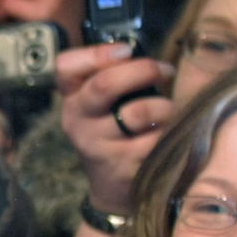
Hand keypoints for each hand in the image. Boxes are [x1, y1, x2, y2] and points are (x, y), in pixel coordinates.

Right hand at [56, 43, 175, 214]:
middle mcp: (78, 120)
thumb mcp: (100, 105)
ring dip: (165, 106)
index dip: (97, 54)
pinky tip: (171, 134)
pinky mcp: (123, 167)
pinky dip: (170, 133)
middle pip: (104, 85)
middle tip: (165, 70)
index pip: (66, 66)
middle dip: (142, 70)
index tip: (126, 51)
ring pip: (138, 112)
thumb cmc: (113, 132)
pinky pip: (156, 140)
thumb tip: (150, 58)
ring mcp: (98, 146)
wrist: (111, 185)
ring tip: (171, 110)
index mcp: (72, 99)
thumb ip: (112, 77)